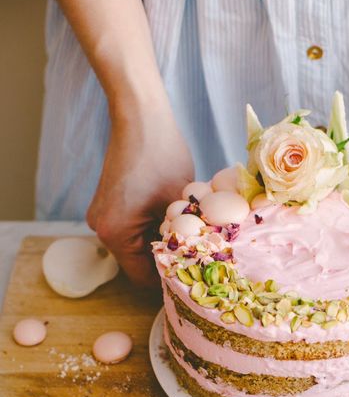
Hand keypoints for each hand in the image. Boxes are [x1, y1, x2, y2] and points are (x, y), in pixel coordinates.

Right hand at [87, 105, 193, 286]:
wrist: (139, 116)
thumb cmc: (161, 156)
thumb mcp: (181, 204)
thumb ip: (185, 238)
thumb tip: (199, 264)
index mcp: (115, 235)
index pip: (144, 278)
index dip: (170, 279)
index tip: (194, 278)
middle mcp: (101, 229)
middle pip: (138, 261)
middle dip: (166, 258)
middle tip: (198, 259)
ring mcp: (101, 215)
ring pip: (136, 244)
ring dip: (160, 241)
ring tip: (188, 233)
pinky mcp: (107, 203)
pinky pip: (131, 227)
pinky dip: (150, 226)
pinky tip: (172, 216)